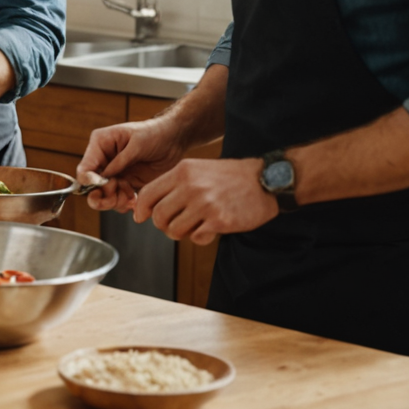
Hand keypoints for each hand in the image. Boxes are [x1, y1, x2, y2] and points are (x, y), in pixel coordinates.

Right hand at [78, 117, 189, 213]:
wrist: (173, 139)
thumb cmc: (154, 134)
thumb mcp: (137, 144)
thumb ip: (120, 160)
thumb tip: (104, 177)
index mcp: (100, 145)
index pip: (85, 167)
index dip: (90, 181)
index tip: (105, 185)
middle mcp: (103, 160)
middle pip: (90, 186)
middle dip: (101, 196)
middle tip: (116, 197)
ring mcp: (114, 173)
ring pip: (103, 196)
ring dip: (114, 201)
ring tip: (130, 196)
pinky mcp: (125, 183)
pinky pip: (117, 199)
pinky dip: (124, 204)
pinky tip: (135, 200)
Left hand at [134, 156, 275, 244]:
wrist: (267, 180)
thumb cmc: (231, 177)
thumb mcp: (199, 170)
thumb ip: (174, 184)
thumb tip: (148, 206)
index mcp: (183, 172)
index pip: (148, 193)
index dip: (141, 209)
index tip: (141, 217)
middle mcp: (191, 187)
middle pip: (159, 216)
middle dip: (162, 225)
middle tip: (173, 226)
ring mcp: (205, 204)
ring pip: (174, 230)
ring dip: (181, 233)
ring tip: (194, 226)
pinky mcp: (220, 220)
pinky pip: (196, 238)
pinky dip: (200, 237)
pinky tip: (211, 229)